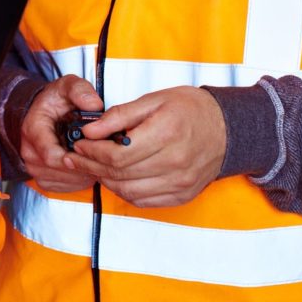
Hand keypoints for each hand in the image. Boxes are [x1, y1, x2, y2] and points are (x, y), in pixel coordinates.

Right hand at [21, 74, 103, 191]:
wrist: (42, 113)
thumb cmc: (54, 102)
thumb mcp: (67, 87)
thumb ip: (81, 91)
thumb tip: (95, 105)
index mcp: (33, 130)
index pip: (50, 155)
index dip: (74, 157)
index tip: (91, 150)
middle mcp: (30, 152)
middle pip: (61, 170)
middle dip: (85, 163)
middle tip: (102, 152)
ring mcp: (36, 169)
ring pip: (67, 181)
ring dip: (85, 171)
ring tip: (96, 156)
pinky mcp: (44, 180)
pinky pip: (67, 187)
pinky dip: (81, 178)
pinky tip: (87, 163)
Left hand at [63, 86, 226, 207]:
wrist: (227, 129)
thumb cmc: (189, 108)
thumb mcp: (153, 100)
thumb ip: (119, 115)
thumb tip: (90, 129)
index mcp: (166, 134)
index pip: (117, 154)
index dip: (92, 152)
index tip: (79, 144)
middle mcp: (174, 163)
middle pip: (120, 174)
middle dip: (91, 166)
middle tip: (75, 158)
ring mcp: (179, 183)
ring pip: (129, 191)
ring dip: (105, 180)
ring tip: (91, 167)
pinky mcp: (181, 195)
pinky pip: (144, 201)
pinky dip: (124, 191)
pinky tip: (114, 178)